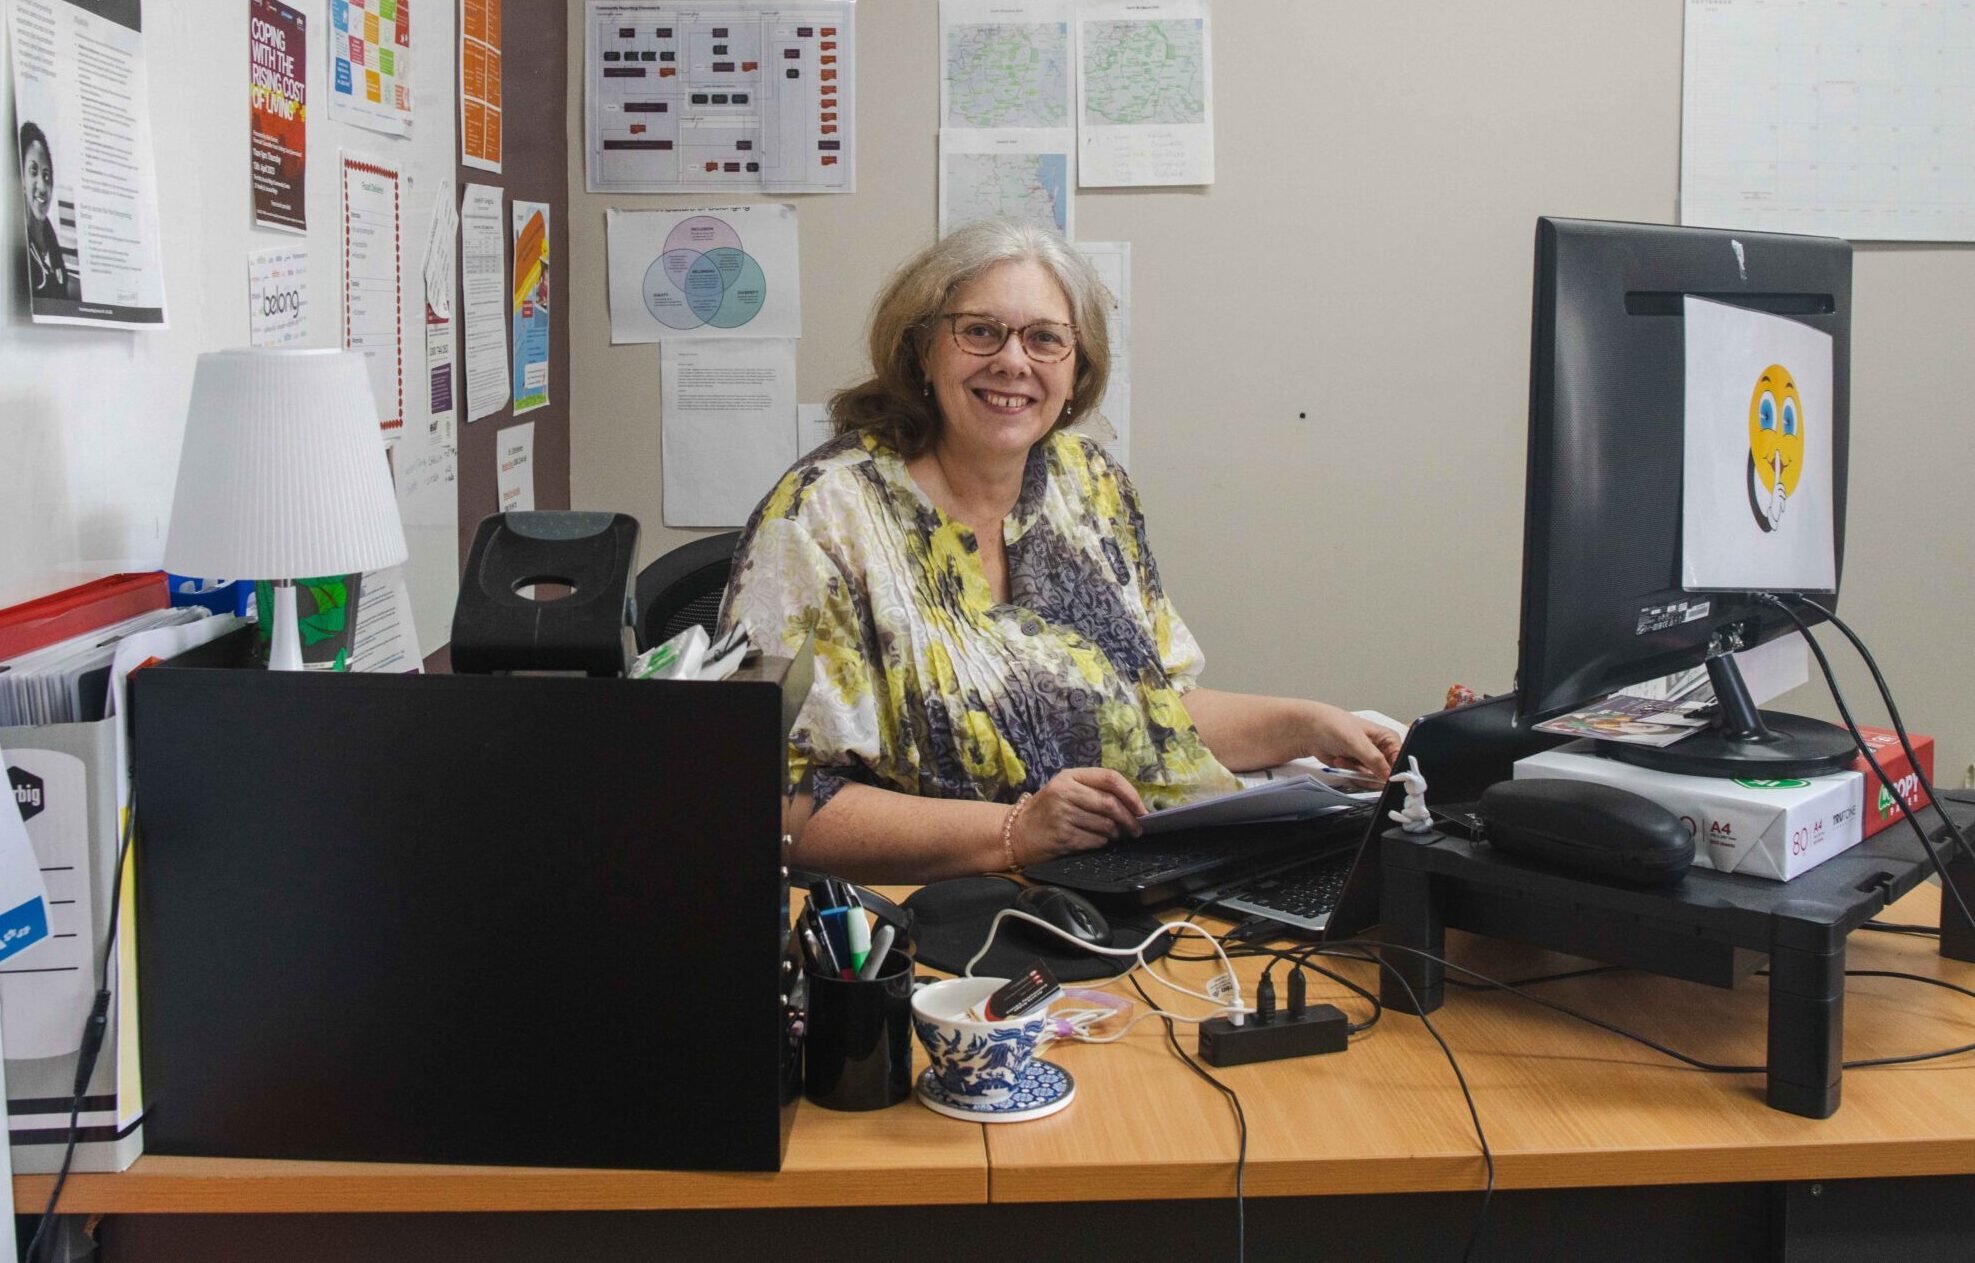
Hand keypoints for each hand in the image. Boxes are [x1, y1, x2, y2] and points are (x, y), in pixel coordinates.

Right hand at [1010, 768, 1145, 865]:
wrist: (1016, 833)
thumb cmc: (1047, 811)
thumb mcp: (1065, 790)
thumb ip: (1094, 791)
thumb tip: (1132, 806)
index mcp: (1069, 776)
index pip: (1110, 778)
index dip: (1131, 794)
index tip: (1142, 809)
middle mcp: (1065, 792)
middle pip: (1111, 803)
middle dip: (1130, 819)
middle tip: (1137, 829)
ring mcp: (1062, 814)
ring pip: (1106, 825)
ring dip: (1115, 833)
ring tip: (1112, 835)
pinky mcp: (1062, 836)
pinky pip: (1095, 841)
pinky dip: (1101, 843)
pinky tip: (1095, 841)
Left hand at [1306, 703, 1400, 781]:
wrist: (1308, 730)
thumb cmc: (1332, 725)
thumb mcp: (1356, 742)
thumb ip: (1374, 760)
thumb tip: (1388, 776)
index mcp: (1388, 738)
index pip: (1401, 761)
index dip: (1395, 773)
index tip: (1384, 779)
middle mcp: (1381, 750)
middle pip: (1388, 775)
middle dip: (1371, 774)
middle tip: (1358, 768)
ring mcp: (1368, 760)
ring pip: (1374, 780)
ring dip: (1357, 773)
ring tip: (1344, 759)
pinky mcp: (1356, 767)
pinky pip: (1360, 780)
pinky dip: (1349, 774)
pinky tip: (1340, 761)